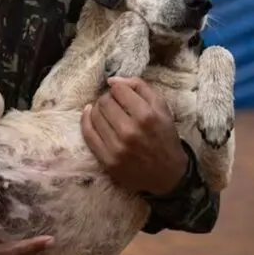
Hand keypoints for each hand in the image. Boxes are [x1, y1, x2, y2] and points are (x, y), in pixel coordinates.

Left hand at [81, 76, 187, 195]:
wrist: (167, 174)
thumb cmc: (164, 137)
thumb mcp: (162, 108)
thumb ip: (140, 87)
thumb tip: (112, 80)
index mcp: (146, 116)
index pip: (118, 90)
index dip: (119, 89)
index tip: (121, 94)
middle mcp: (130, 131)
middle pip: (105, 101)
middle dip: (108, 99)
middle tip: (115, 104)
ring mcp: (116, 147)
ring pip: (95, 115)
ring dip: (98, 109)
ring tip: (106, 112)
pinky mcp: (107, 160)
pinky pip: (88, 134)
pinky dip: (86, 120)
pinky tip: (90, 114)